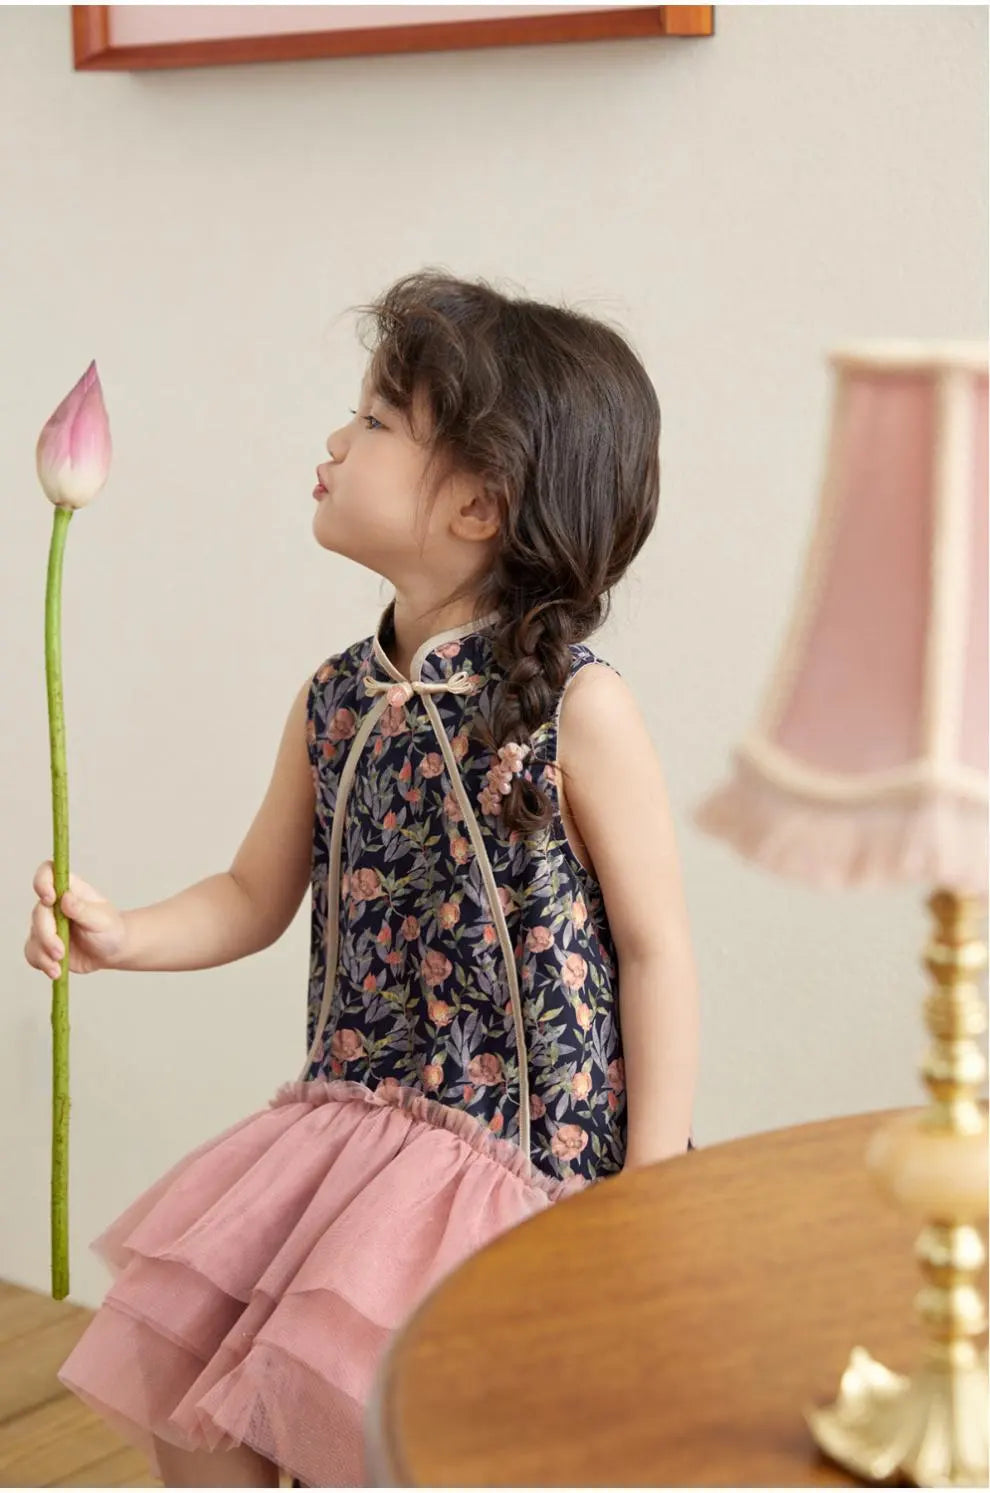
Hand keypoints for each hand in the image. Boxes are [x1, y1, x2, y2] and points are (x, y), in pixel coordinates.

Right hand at [25, 861, 125, 977]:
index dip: (42, 882)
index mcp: (69, 889)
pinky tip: (56, 971)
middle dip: (47, 935)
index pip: (47, 873)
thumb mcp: (102, 919)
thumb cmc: (110, 929)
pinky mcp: (44, 945)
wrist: (112, 951)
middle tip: (60, 951)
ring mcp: (47, 925)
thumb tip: (65, 898)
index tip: (49, 899)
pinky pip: (33, 953)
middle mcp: (54, 905)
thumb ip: (83, 910)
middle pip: (38, 912)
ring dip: (44, 953)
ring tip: (60, 964)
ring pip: (33, 936)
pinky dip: (42, 963)